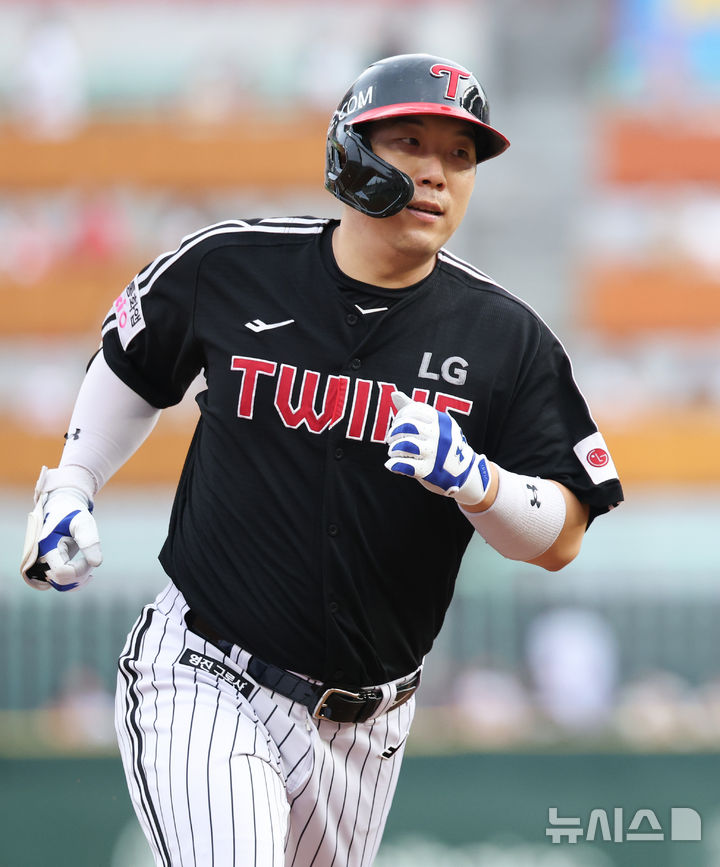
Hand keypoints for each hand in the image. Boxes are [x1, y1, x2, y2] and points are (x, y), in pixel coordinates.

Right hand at [21, 466, 101, 591]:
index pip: (62, 571)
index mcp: (46, 546)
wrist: (63, 508)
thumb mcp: (84, 522)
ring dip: (77, 581)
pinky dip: (73, 582)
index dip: (80, 569)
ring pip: (59, 584)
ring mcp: (44, 562)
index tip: (91, 557)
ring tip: (91, 570)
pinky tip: (87, 574)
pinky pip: (59, 581)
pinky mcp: (50, 564)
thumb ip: (90, 541)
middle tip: (93, 562)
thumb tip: (97, 564)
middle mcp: (41, 557)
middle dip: (80, 575)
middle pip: (60, 581)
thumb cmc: (73, 513)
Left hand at [385, 392, 490, 505]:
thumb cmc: (444, 444)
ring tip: (393, 451)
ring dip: (393, 448)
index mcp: (440, 420)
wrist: (465, 472)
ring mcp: (434, 453)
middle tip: (391, 439)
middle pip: (407, 425)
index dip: (400, 416)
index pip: (412, 410)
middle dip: (394, 432)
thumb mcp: (435, 424)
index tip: (398, 425)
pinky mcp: (429, 471)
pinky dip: (394, 464)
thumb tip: (394, 394)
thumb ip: (413, 409)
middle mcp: (438, 435)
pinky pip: (405, 465)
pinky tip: (391, 464)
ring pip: (404, 444)